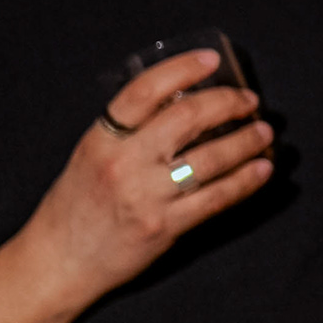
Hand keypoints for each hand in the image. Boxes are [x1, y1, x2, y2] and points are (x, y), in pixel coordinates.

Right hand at [18, 49, 273, 307]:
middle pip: (187, 118)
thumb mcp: (91, 155)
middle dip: (227, 103)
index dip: (182, 69)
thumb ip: (128, 131)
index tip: (211, 61)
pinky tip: (262, 170)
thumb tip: (180, 102)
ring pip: (209, 158)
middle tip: (248, 100)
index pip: (145, 91)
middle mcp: (124, 163)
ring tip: (264, 133)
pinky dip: (245, 181)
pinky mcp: (164, 226)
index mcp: (102, 139)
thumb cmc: (75, 207)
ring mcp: (145, 196)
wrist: (58, 261)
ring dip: (246, 141)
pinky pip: (215, 198)